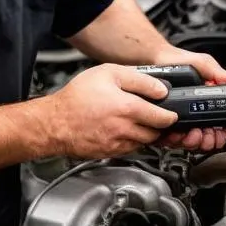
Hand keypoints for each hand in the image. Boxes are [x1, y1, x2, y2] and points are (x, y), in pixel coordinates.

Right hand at [48, 63, 178, 158]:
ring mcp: (118, 144)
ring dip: (147, 134)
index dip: (171, 114)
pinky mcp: (111, 153)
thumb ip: (139, 79)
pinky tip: (122, 128)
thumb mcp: (108, 73)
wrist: (54, 122)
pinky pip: (130, 149)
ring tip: (136, 121)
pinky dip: (132, 140)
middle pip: (157, 133)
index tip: (171, 111)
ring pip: (145, 143)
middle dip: (160, 126)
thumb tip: (161, 89)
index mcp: (128, 108)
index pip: (164, 118)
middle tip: (156, 116)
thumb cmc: (76, 97)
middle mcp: (126, 129)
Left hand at [151, 46, 225, 151]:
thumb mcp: (202, 63)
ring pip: (188, 142)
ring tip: (191, 133)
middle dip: (207, 141)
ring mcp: (178, 119)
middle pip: (204, 138)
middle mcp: (193, 114)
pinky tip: (175, 133)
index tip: (219, 133)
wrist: (156, 58)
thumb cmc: (178, 60)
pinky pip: (170, 139)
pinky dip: (174, 140)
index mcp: (205, 103)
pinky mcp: (164, 122)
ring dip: (192, 142)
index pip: (218, 127)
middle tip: (204, 134)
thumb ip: (217, 72)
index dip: (220, 134)